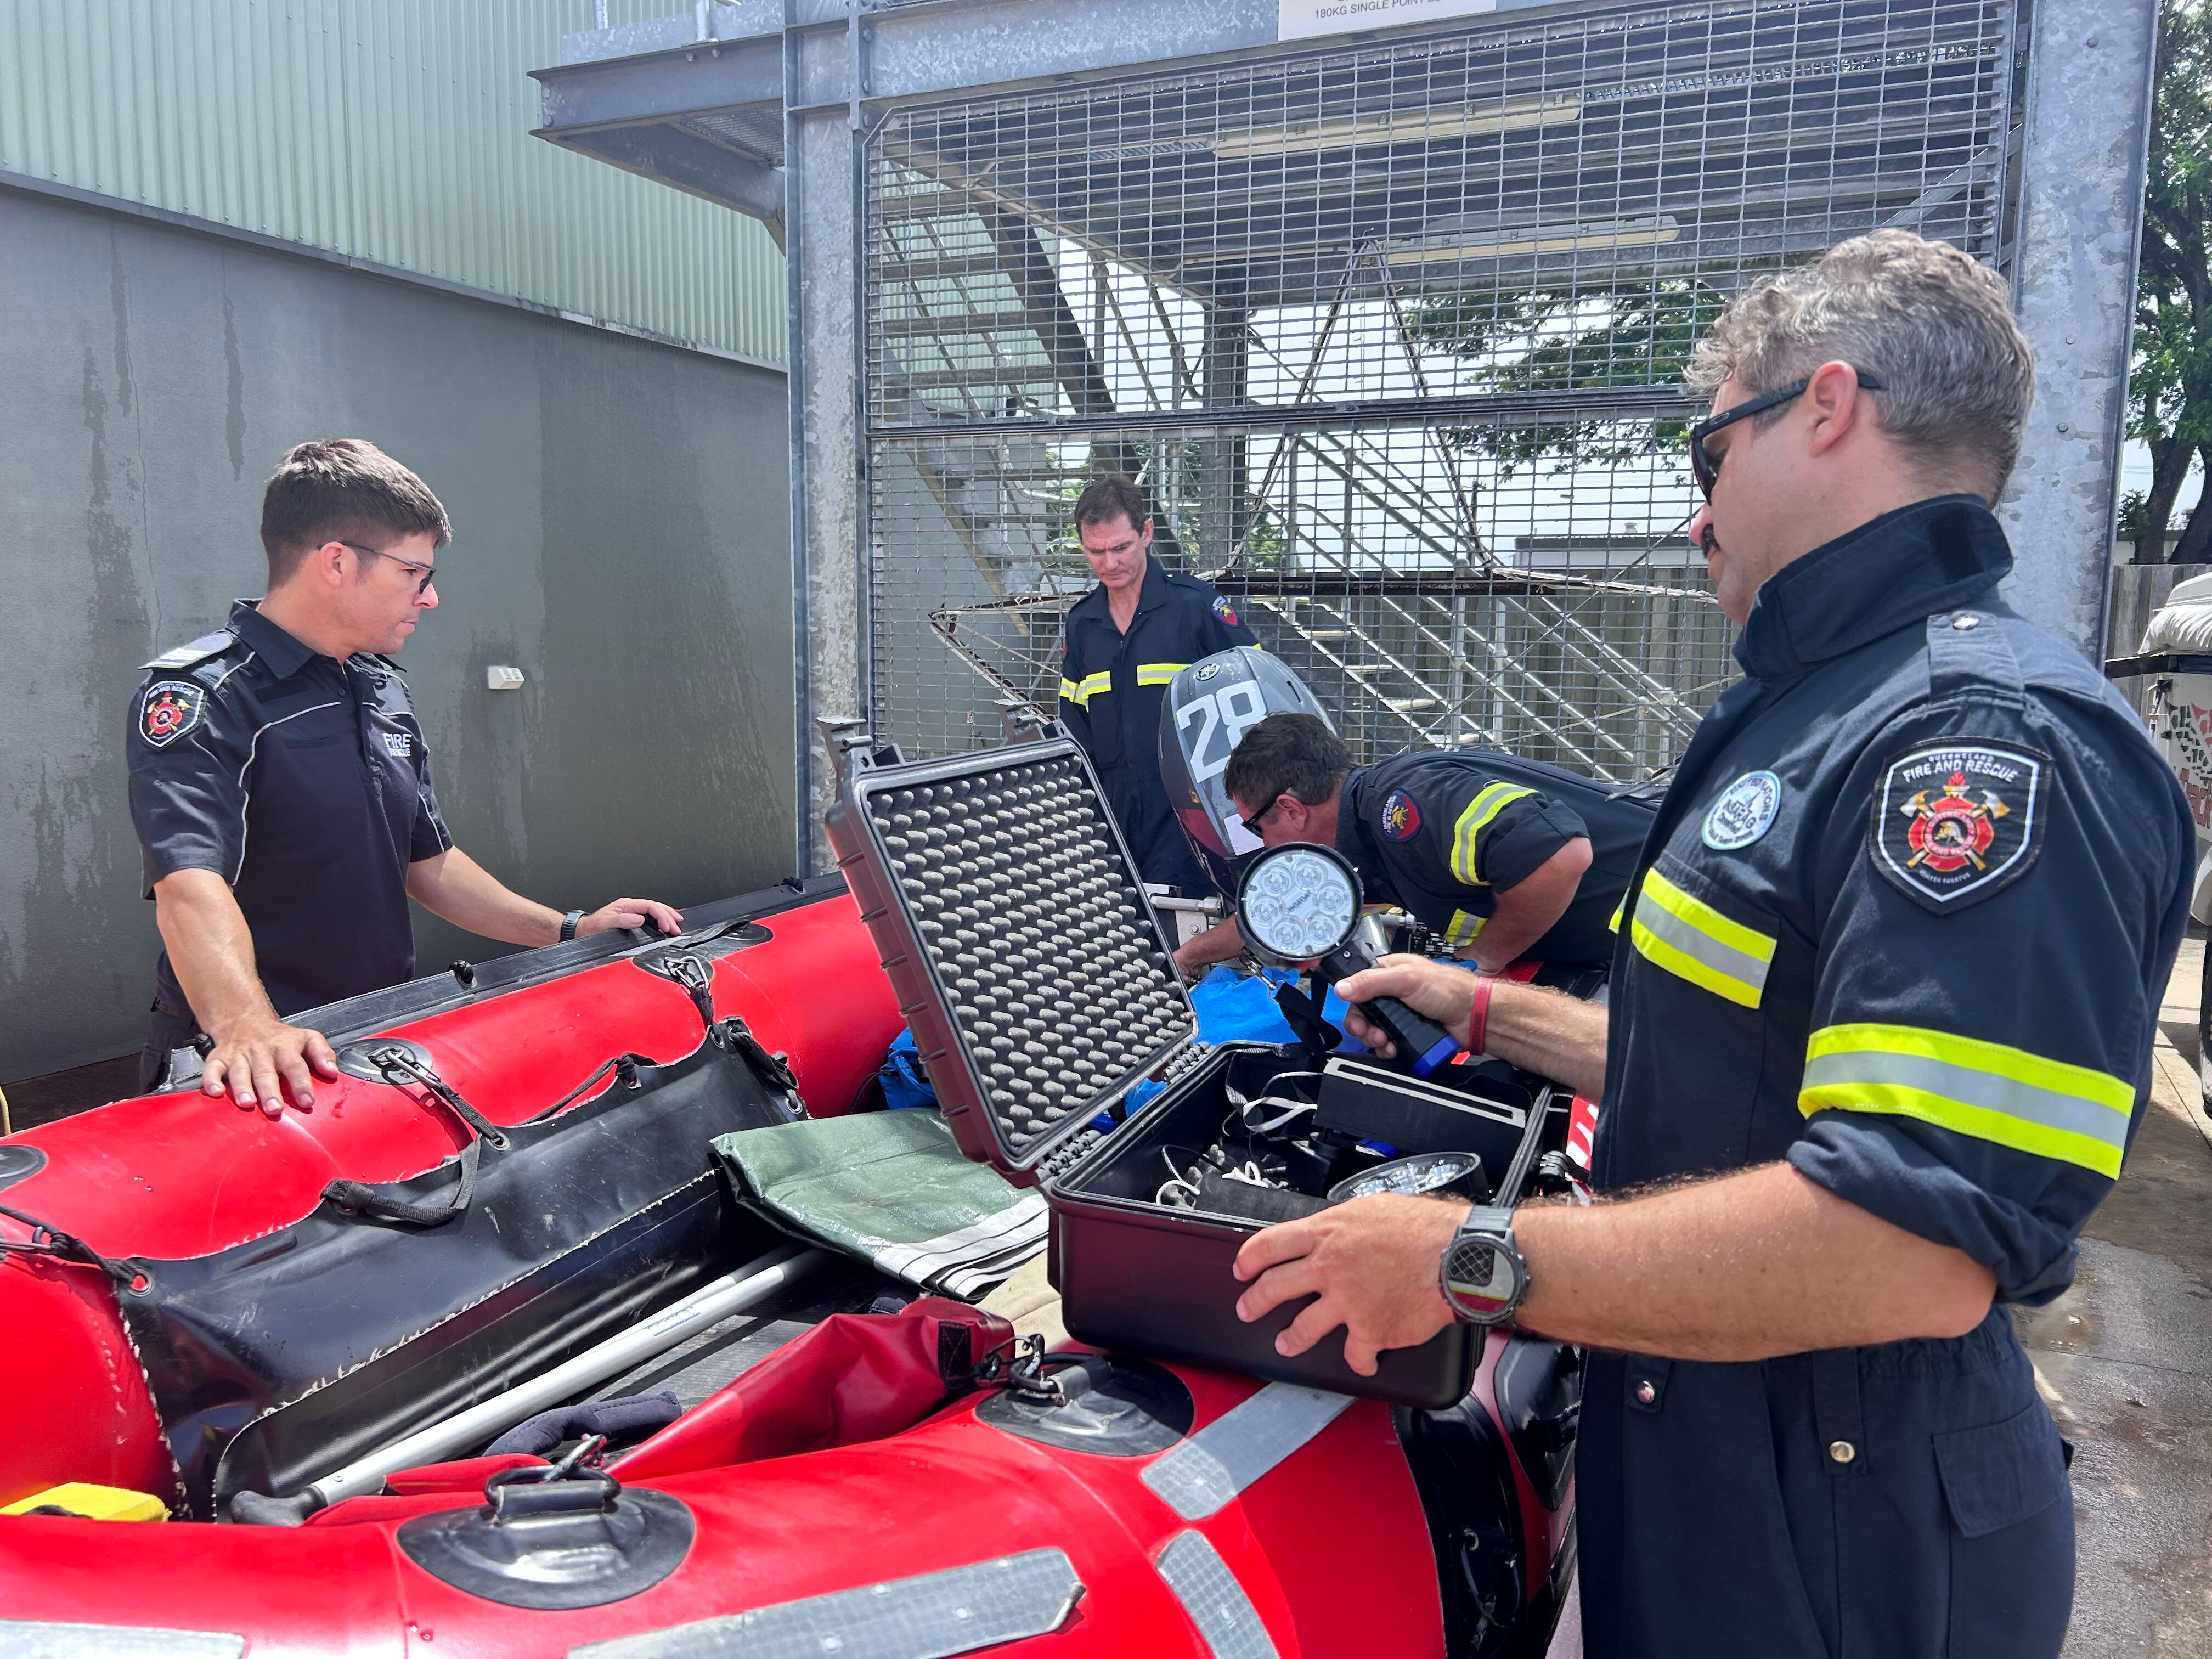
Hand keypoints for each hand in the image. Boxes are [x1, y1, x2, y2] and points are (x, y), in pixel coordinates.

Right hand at [202, 1014, 340, 1116]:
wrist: (246, 1021)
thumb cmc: (280, 1038)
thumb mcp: (307, 1037)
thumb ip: (322, 1053)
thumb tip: (332, 1072)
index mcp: (284, 1047)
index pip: (295, 1065)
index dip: (301, 1084)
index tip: (307, 1101)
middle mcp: (261, 1051)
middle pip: (265, 1072)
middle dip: (270, 1091)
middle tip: (275, 1108)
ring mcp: (239, 1055)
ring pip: (239, 1071)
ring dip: (242, 1088)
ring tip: (248, 1103)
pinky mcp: (219, 1058)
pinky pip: (212, 1068)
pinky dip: (211, 1080)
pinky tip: (216, 1092)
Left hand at [577, 898, 683, 937]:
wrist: (582, 931)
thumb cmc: (592, 927)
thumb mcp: (605, 923)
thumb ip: (622, 920)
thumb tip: (640, 919)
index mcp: (626, 905)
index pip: (650, 906)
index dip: (661, 915)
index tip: (667, 927)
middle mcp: (630, 907)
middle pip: (655, 907)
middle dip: (669, 916)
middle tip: (677, 927)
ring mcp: (632, 913)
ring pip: (654, 911)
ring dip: (667, 917)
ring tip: (676, 924)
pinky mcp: (632, 920)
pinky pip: (650, 918)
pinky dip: (660, 921)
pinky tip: (665, 925)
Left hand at [1232, 1194, 1468, 1375]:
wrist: (1457, 1256)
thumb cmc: (1425, 1228)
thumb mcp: (1373, 1207)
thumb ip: (1345, 1222)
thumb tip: (1336, 1227)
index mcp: (1327, 1233)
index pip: (1269, 1244)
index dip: (1249, 1259)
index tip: (1243, 1269)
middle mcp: (1329, 1267)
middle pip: (1274, 1287)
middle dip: (1254, 1301)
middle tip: (1248, 1307)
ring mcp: (1346, 1302)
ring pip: (1302, 1327)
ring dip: (1290, 1338)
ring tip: (1285, 1342)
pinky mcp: (1369, 1331)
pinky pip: (1354, 1354)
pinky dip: (1357, 1360)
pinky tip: (1359, 1361)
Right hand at [1333, 954, 1475, 1059]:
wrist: (1473, 1017)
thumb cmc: (1449, 990)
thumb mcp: (1406, 979)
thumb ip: (1372, 982)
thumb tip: (1343, 987)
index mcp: (1390, 972)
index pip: (1359, 985)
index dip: (1353, 1001)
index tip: (1355, 1016)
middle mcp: (1393, 993)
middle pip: (1364, 1012)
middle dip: (1364, 1026)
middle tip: (1370, 1033)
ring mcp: (1401, 1014)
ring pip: (1375, 1030)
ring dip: (1375, 1040)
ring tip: (1385, 1043)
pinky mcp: (1408, 1032)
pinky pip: (1388, 1044)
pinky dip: (1387, 1049)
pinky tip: (1392, 1049)